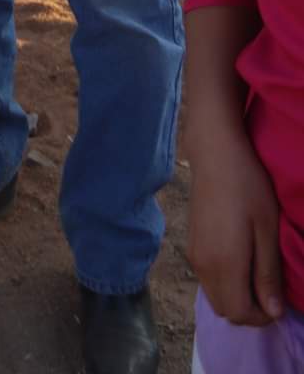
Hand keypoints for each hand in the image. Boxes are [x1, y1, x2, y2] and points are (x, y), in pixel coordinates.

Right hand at [187, 130, 283, 326]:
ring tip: (257, 272)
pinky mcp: (192, 244)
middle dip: (249, 311)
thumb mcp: (267, 230)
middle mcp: (203, 266)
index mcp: (224, 264)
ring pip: (215, 296)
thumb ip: (268, 273)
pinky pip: (208, 280)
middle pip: (225, 310)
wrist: (215, 153)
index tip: (278, 299)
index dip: (262, 317)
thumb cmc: (248, 187)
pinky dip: (225, 283)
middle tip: (270, 289)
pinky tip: (240, 259)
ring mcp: (194, 255)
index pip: (240, 314)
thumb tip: (274, 311)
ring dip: (236, 297)